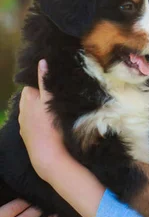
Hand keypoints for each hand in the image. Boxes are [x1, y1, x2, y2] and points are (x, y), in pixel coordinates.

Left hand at [18, 60, 67, 180]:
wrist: (47, 155)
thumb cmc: (51, 126)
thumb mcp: (50, 101)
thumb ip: (45, 81)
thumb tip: (42, 61)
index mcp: (28, 99)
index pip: (32, 84)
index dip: (42, 81)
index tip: (54, 82)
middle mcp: (22, 110)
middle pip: (30, 96)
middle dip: (40, 93)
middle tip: (56, 93)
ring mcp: (24, 123)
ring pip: (31, 109)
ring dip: (39, 106)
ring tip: (53, 107)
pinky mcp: (28, 134)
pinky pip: (32, 121)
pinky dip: (38, 119)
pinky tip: (49, 122)